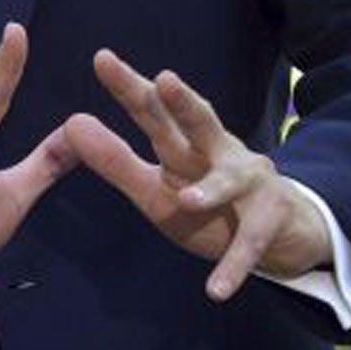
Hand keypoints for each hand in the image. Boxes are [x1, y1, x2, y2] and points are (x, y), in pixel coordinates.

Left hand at [62, 50, 330, 301]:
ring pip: (231, 180)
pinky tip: (216, 291)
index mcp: (185, 143)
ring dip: (211, 190)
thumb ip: (115, 160)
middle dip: (184, 103)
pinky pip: (249, 245)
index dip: (129, 85)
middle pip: (200, 122)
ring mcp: (250, 183)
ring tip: (187, 200)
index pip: (154, 110)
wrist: (280, 231)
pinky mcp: (270, 220)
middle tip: (166, 80)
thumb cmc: (209, 203)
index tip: (102, 58)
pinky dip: (233, 267)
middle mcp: (219, 152)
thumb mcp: (155, 187)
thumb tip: (71, 123)